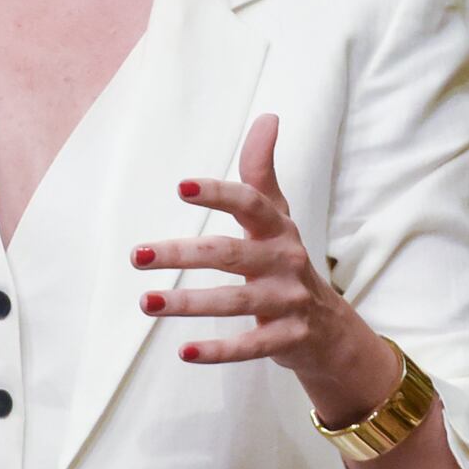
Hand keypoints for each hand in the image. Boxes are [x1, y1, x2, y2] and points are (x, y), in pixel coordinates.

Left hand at [137, 114, 404, 427]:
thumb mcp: (278, 215)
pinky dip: (219, 350)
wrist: (331, 329)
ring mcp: (289, 301)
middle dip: (182, 253)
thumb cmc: (287, 261)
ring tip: (145, 301)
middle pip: (230, 254)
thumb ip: (262, 170)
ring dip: (188, 303)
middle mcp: (285, 261)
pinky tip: (184, 352)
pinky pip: (250, 345)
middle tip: (137, 254)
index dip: (218, 194)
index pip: (250, 204)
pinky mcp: (287, 339)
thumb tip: (267, 116)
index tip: (180, 187)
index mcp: (278, 228)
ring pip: (235, 301)